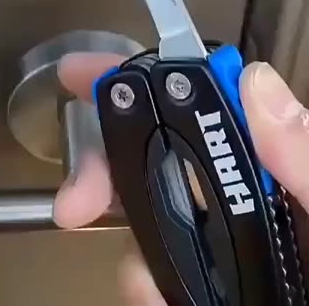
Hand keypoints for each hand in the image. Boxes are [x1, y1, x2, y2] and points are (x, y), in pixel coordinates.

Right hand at [55, 53, 308, 304]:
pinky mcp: (201, 284)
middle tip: (77, 200)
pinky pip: (153, 278)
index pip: (207, 106)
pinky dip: (146, 291)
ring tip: (155, 293)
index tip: (85, 78)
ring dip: (135, 258)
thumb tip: (256, 83)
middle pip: (156, 159)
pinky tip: (160, 301)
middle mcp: (241, 198)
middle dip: (106, 172)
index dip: (146, 83)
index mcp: (274, 169)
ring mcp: (220, 247)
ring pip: (147, 225)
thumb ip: (305, 161)